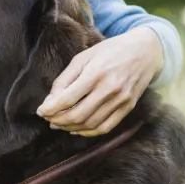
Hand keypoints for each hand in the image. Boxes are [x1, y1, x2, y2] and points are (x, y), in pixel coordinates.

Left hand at [35, 27, 162, 136]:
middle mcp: (109, 89)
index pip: (67, 99)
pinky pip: (106, 127)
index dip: (50, 108)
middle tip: (48, 119)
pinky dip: (88, 132)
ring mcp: (121, 100)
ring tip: (59, 124)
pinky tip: (76, 129)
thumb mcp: (83, 57)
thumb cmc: (109, 51)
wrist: (144, 51)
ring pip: (91, 124)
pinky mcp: (128, 108)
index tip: (40, 111)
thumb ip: (65, 79)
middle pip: (78, 115)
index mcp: (95, 73)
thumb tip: (51, 100)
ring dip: (71, 128)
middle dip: (58, 120)